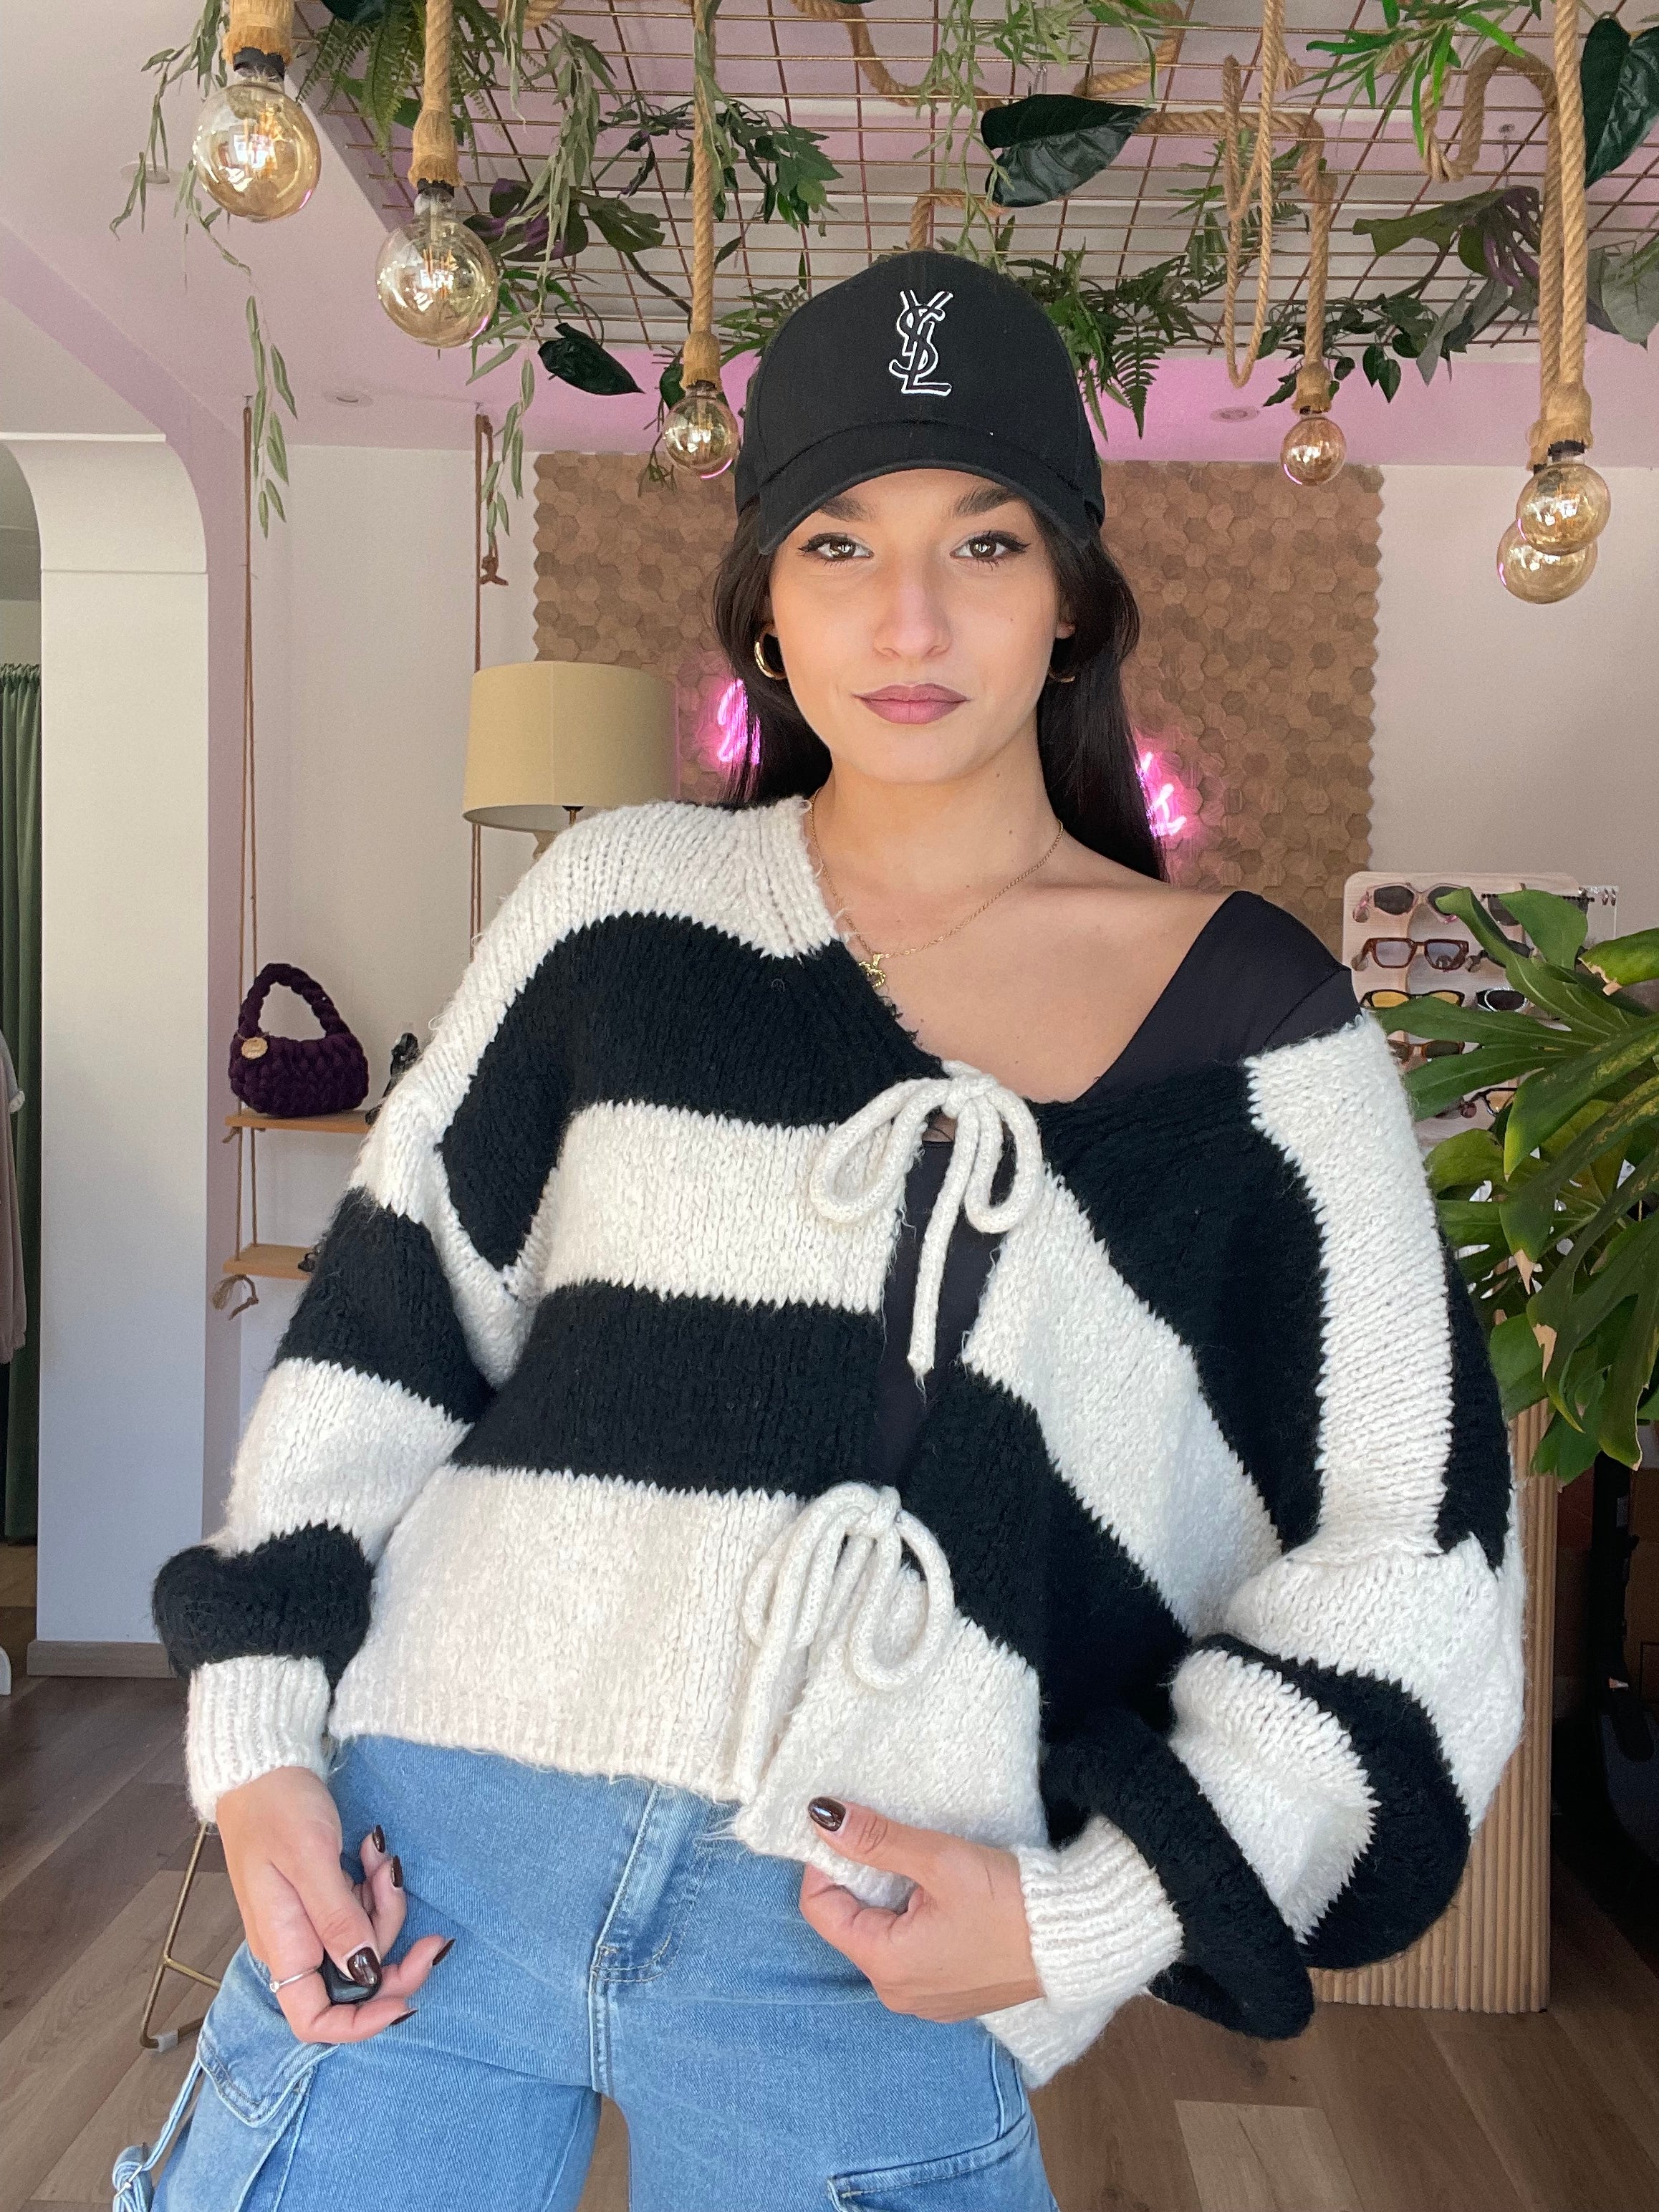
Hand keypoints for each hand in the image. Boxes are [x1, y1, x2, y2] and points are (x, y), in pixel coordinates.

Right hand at [215, 1766, 450, 2044]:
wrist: (261, 1767)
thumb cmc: (276, 1807)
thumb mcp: (310, 1859)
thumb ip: (337, 1918)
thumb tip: (365, 1974)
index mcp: (283, 1947)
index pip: (316, 2020)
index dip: (362, 2024)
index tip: (407, 2001)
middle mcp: (294, 1945)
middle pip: (355, 1980)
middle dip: (394, 1950)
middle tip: (428, 1926)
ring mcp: (309, 1922)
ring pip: (365, 1940)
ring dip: (385, 1902)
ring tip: (382, 1856)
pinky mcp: (323, 1899)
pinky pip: (361, 1910)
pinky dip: (376, 1886)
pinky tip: (372, 1851)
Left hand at [796, 1796, 1044, 2021]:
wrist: (1073, 1941)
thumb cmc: (1008, 1903)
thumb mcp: (939, 1861)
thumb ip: (877, 1840)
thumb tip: (823, 1816)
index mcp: (885, 1966)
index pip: (820, 1909)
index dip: (828, 1864)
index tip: (855, 1831)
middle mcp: (896, 1993)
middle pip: (849, 1924)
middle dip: (861, 1881)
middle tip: (894, 1845)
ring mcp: (923, 1999)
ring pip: (880, 1936)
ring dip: (889, 1899)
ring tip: (924, 1870)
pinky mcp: (947, 1994)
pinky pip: (909, 1953)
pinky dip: (913, 1921)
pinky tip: (943, 1899)